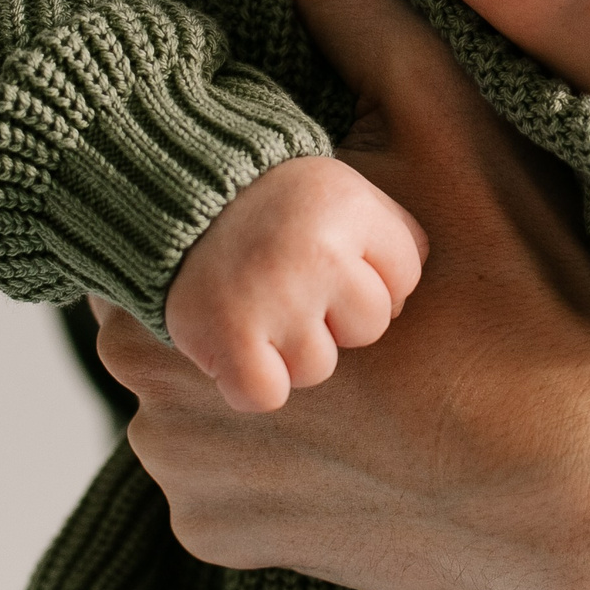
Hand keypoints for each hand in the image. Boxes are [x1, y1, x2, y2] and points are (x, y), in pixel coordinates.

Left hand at [91, 0, 589, 589]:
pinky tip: (355, 414)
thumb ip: (348, 7)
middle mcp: (152, 403)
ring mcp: (189, 486)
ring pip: (184, 388)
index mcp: (175, 290)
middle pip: (158, 302)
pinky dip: (267, 444)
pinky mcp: (230, 546)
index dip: (214, 199)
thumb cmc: (518, 286)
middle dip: (231, 277)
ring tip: (357, 340)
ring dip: (242, 359)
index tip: (288, 191)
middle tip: (335, 259)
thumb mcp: (439, 116)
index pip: (144, 219)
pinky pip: (217, 474)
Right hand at [164, 154, 426, 411]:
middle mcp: (316, 251)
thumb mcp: (344, 194)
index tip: (332, 258)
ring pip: (318, 366)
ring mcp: (272, 297)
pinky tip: (240, 345)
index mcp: (350, 207)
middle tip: (291, 282)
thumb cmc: (277, 209)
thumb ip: (392, 239)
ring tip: (262, 306)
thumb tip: (405, 306)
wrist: (183, 199)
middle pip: (370, 327)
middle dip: (336, 314)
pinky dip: (251, 382)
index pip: (406, 278)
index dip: (372, 276)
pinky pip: (266, 395)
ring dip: (291, 348)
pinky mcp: (228, 336)